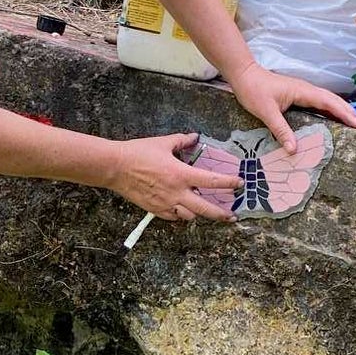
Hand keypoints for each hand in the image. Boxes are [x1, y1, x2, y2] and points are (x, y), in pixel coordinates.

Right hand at [111, 133, 236, 220]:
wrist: (115, 167)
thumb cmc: (139, 153)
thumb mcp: (163, 143)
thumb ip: (182, 141)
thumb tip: (194, 137)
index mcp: (182, 174)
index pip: (212, 181)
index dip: (229, 183)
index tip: (239, 184)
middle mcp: (177, 192)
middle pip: (206, 209)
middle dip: (221, 214)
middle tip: (232, 216)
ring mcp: (166, 203)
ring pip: (190, 216)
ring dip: (198, 213)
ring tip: (203, 209)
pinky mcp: (155, 210)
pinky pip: (174, 217)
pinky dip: (181, 215)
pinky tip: (182, 209)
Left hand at [227, 63, 355, 152]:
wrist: (244, 75)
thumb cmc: (254, 90)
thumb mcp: (266, 111)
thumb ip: (280, 129)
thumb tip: (294, 150)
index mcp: (304, 91)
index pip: (330, 103)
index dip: (347, 114)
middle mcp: (308, 90)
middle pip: (335, 102)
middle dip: (351, 114)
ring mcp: (304, 92)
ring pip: (330, 102)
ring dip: (344, 112)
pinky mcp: (299, 96)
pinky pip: (321, 104)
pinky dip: (332, 112)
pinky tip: (336, 121)